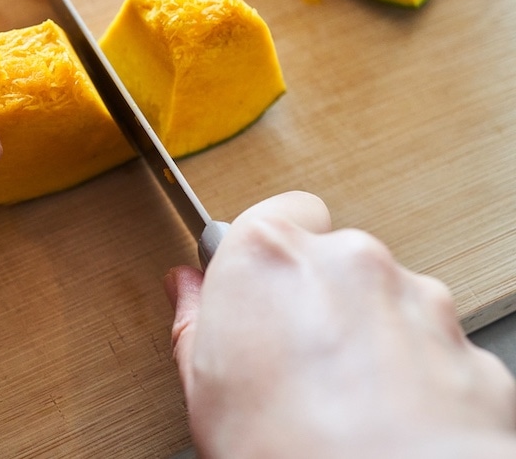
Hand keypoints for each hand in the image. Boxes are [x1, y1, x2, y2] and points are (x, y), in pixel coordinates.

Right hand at [166, 191, 515, 457]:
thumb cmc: (289, 447)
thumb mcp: (203, 385)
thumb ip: (194, 318)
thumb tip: (187, 290)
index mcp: (269, 255)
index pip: (271, 214)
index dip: (262, 257)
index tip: (252, 292)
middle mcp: (346, 260)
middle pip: (328, 256)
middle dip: (315, 296)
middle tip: (290, 358)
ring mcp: (412, 297)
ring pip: (382, 298)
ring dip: (364, 332)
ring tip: (338, 396)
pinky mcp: (463, 344)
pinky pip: (428, 343)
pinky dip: (411, 370)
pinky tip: (382, 413)